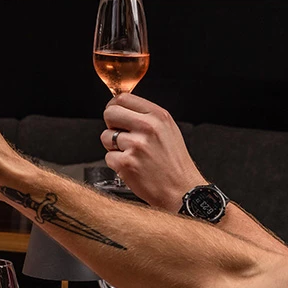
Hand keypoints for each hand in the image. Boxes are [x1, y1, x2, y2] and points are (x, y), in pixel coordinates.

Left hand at [102, 94, 205, 210]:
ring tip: (132, 155)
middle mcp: (147, 127)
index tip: (117, 116)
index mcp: (158, 116)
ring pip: (105, 136)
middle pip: (109, 113)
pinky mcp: (126, 163)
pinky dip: (116, 164)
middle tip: (122, 137)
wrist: (182, 190)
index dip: (115, 107)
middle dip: (111, 125)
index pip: (123, 98)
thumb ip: (145, 117)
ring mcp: (136, 145)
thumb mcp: (167, 130)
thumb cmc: (173, 162)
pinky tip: (132, 167)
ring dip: (113, 147)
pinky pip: (108, 157)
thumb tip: (120, 106)